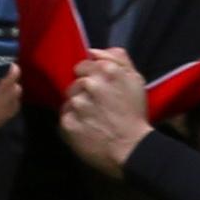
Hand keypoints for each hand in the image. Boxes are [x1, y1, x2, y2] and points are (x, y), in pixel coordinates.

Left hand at [59, 46, 151, 173]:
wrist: (132, 149)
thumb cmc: (135, 114)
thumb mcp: (135, 80)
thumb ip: (117, 59)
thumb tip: (93, 51)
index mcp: (106, 70)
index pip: (83, 65)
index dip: (90, 77)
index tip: (99, 89)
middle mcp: (89, 84)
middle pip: (75, 83)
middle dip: (83, 92)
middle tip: (97, 106)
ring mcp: (76, 104)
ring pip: (69, 100)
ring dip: (77, 107)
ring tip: (92, 119)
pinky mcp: (68, 123)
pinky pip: (64, 117)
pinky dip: (72, 122)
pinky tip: (86, 129)